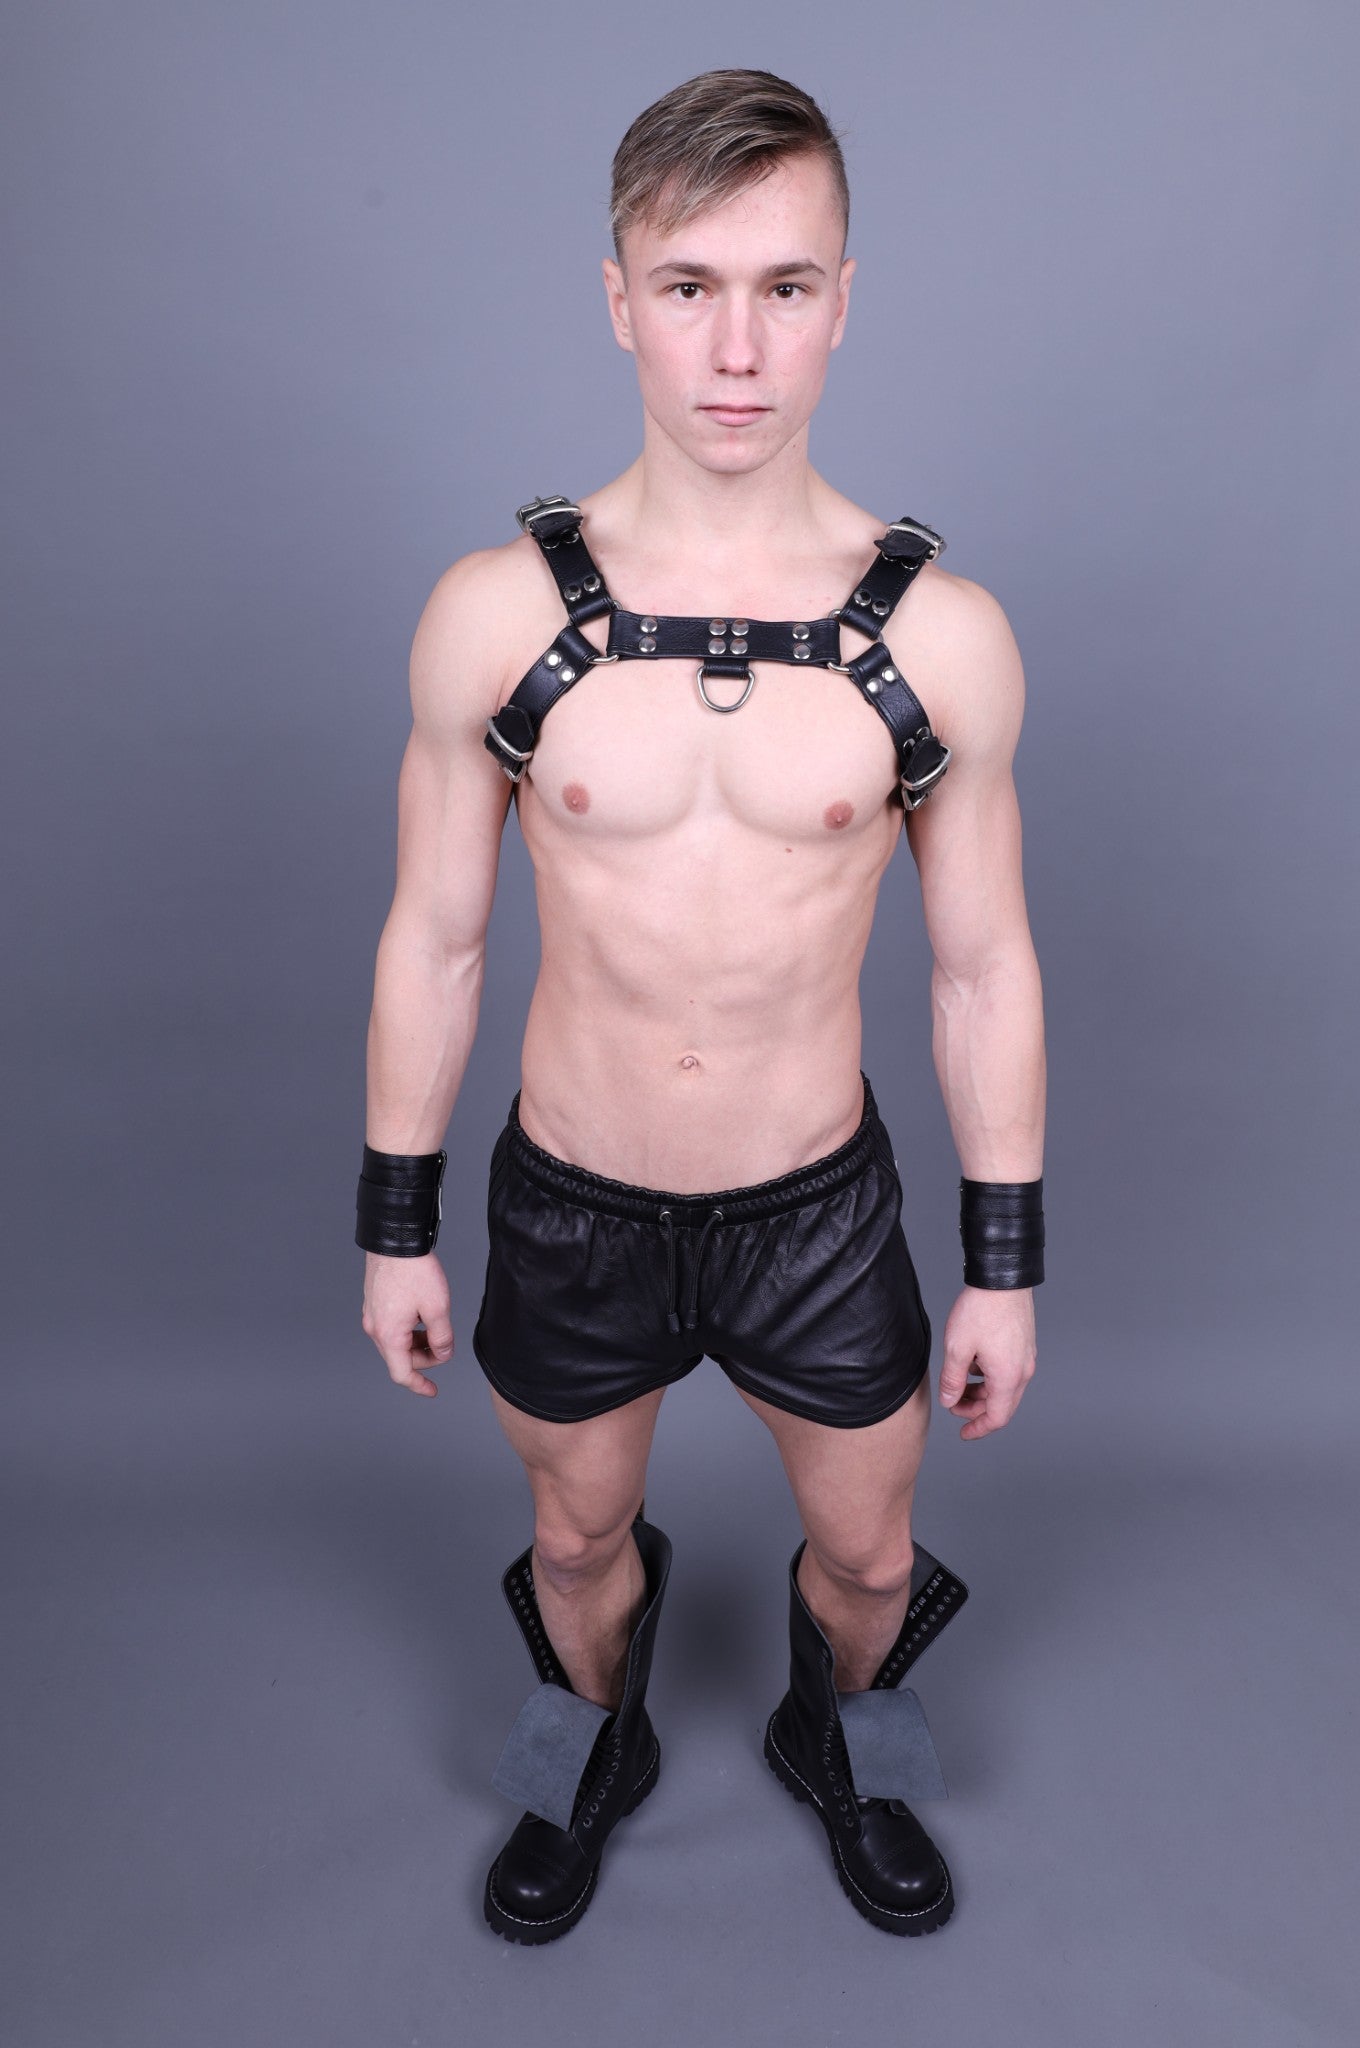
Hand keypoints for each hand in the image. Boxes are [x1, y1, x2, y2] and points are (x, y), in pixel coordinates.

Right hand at [360, 1250, 453, 1396]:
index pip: (402, 1374)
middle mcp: (375, 1328)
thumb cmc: (414, 1271)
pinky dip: (408, 1330)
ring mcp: (372, 1315)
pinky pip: (391, 1327)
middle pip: (400, 1358)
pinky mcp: (373, 1304)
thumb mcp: (437, 1308)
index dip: (419, 1386)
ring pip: (396, 1342)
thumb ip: (442, 1337)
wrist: (396, 1240)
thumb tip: (443, 1354)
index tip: (432, 1391)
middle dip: (424, 1357)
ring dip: (417, 1342)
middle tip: (445, 1345)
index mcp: (389, 1335)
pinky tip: (422, 1315)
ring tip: (435, 1326)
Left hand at [937, 1285, 1036, 1439]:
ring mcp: (1026, 1357)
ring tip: (959, 1380)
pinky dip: (990, 1375)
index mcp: (1008, 1378)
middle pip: (1001, 1405)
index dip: (978, 1429)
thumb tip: (949, 1401)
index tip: (964, 1433)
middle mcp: (1023, 1371)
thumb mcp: (957, 1348)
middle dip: (976, 1409)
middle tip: (953, 1403)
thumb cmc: (981, 1310)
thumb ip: (952, 1380)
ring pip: (1005, 1387)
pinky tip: (972, 1361)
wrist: (1002, 1278)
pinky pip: (1008, 1371)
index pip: (996, 1418)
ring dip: (982, 1391)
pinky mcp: (1024, 1344)